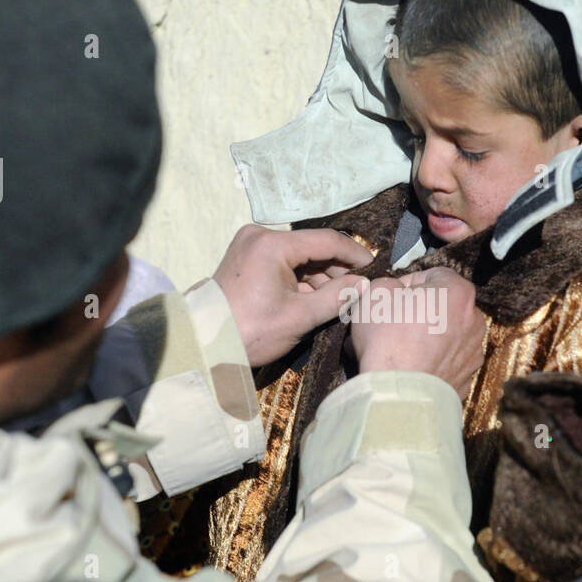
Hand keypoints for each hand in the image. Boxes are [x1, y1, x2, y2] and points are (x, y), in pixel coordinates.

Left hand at [213, 225, 371, 366]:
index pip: (326, 241)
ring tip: (339, 300)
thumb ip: (337, 297)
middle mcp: (260, 236)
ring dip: (319, 277)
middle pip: (312, 248)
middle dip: (336, 270)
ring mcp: (251, 246)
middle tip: (358, 290)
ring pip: (298, 257)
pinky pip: (283, 263)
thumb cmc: (251, 332)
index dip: (354, 255)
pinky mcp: (246, 258)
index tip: (374, 268)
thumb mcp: (300, 317)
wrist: (207, 345)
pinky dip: (301, 280)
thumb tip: (363, 285)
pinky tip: (316, 299)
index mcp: (272, 244)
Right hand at [348, 268, 486, 399]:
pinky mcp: (466, 379)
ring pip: (445, 336)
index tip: (392, 297)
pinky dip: (430, 362)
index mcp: (458, 292)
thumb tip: (394, 291)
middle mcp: (474, 320)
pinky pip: (444, 362)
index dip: (407, 283)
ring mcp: (473, 352)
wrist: (398, 393)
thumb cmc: (388, 339)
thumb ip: (389, 282)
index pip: (433, 275)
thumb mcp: (376, 292)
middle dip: (418, 312)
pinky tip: (408, 367)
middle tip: (392, 322)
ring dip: (424, 337)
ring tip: (396, 348)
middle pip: (442, 306)